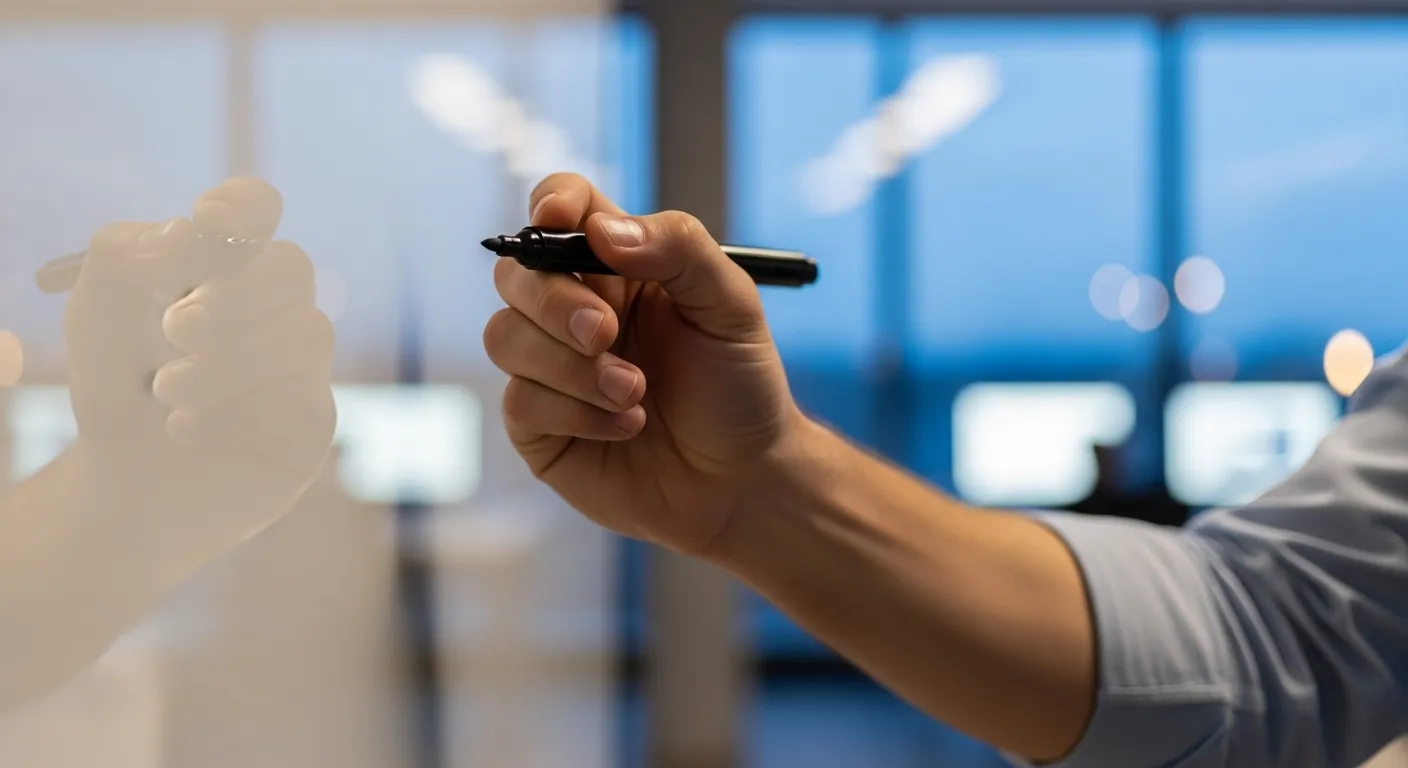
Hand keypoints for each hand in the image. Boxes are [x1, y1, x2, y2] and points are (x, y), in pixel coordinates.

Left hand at [62, 177, 335, 563]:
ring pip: (307, 333)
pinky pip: (306, 399)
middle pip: (292, 267)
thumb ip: (129, 253)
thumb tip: (194, 229)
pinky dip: (237, 412)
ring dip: (226, 362)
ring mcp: (304, 365)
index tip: (208, 221)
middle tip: (173, 329)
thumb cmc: (121, 386)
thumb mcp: (99, 311)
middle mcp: (276, 308)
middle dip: (234, 295)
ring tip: (166, 393)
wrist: (126, 482)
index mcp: (227, 266)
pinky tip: (185, 431)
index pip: (258, 209)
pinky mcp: (314, 422)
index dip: (245, 206)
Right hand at [483, 173, 803, 555]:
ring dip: (571, 368)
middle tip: (605, 333)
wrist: (744, 479)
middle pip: (516, 273)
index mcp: (617, 266)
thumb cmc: (739, 386)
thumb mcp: (731, 306)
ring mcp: (550, 367)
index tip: (561, 219)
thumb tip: (602, 230)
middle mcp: (574, 309)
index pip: (563, 207)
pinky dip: (577, 413)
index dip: (552, 203)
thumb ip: (679, 249)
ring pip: (505, 337)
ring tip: (635, 393)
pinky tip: (628, 426)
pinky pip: (520, 402)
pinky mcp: (539, 427)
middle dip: (555, 302)